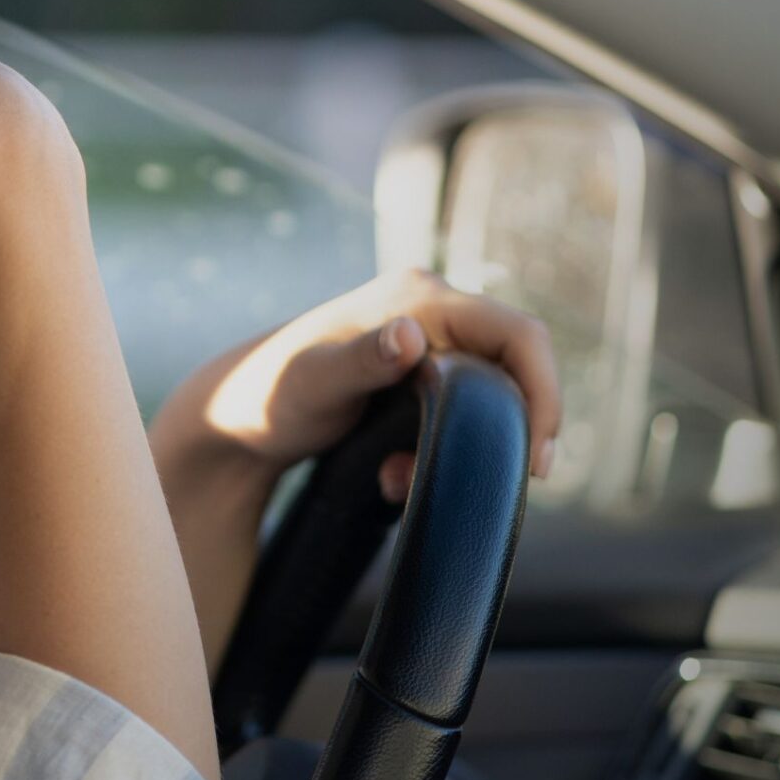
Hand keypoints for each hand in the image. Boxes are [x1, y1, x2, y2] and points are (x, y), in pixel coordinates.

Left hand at [155, 268, 563, 503]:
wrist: (235, 413)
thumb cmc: (269, 395)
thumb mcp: (313, 383)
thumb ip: (361, 359)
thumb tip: (409, 334)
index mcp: (419, 298)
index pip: (518, 334)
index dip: (544, 390)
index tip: (538, 454)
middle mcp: (430, 309)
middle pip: (517, 363)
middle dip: (516, 424)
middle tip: (514, 481)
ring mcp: (426, 338)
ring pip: (491, 391)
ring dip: (474, 442)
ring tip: (407, 479)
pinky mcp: (417, 370)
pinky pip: (461, 406)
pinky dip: (443, 446)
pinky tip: (395, 475)